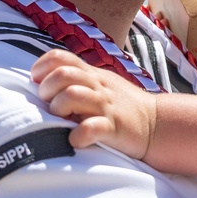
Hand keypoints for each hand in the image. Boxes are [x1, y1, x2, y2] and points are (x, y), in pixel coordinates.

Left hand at [30, 50, 157, 156]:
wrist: (158, 124)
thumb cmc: (122, 106)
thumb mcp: (102, 84)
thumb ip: (78, 79)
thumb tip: (43, 83)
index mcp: (92, 75)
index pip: (60, 57)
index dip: (42, 67)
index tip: (38, 83)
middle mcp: (97, 86)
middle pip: (63, 73)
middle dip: (47, 88)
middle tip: (49, 104)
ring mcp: (105, 106)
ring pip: (73, 95)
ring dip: (59, 108)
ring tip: (61, 120)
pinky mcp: (114, 128)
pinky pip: (92, 128)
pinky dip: (78, 135)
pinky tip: (76, 140)